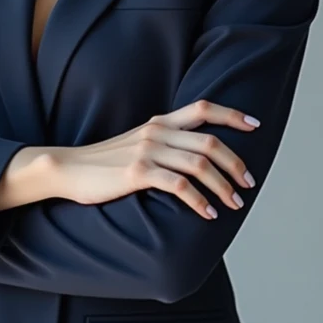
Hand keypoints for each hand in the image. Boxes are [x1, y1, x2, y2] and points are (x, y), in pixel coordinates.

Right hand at [46, 100, 260, 219]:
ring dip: (223, 186)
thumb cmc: (102, 163)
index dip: (232, 115)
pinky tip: (207, 214)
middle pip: (210, 142)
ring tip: (234, 203)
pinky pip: (179, 186)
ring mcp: (147, 152)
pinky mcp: (137, 173)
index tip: (255, 125)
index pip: (203, 108)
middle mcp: (156, 133)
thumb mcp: (135, 144)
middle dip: (235, 163)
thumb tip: (191, 159)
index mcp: (158, 123)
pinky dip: (199, 201)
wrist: (66, 169)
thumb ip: (161, 144)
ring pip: (200, 165)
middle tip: (248, 183)